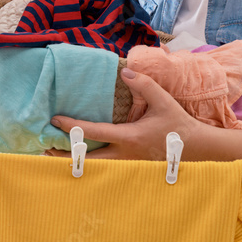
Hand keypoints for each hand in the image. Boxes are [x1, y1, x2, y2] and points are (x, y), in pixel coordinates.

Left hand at [47, 68, 201, 159]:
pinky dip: (87, 165)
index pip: (94, 132)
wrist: (197, 150)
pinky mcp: (129, 168)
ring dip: (74, 161)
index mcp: (129, 137)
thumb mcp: (163, 100)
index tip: (54, 120)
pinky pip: (103, 169)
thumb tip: (124, 72)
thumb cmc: (178, 124)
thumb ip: (144, 84)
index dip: (72, 126)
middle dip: (64, 154)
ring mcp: (127, 165)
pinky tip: (76, 160)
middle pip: (87, 159)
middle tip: (44, 147)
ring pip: (94, 167)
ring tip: (53, 155)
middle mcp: (124, 155)